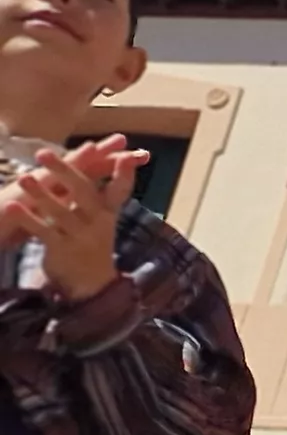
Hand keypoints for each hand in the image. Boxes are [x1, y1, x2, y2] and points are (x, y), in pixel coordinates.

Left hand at [1, 136, 144, 298]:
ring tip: (24, 176)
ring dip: (41, 194)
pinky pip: (43, 231)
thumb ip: (102, 187)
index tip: (126, 158)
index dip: (124, 174)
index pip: (120, 189)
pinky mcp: (61, 249)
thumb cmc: (90, 238)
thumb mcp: (101, 215)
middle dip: (65, 171)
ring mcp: (79, 235)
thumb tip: (110, 155)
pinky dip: (27, 219)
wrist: (89, 281)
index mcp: (107, 210)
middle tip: (43, 153)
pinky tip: (11, 208)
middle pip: (84, 193)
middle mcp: (97, 221)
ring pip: (60, 212)